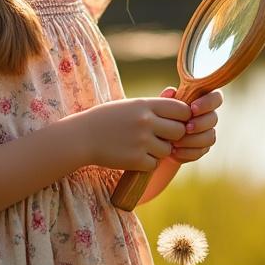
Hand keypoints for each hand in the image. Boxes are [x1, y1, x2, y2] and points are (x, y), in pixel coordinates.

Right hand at [75, 96, 192, 171]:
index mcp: (145, 104)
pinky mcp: (136, 160)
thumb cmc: (107, 119)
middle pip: (179, 131)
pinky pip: (154, 164)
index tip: (174, 122)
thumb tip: (178, 99)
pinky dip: (147, 163)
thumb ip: (154, 105)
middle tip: (159, 137)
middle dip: (173, 137)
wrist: (82, 137)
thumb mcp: (130, 105)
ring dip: (159, 151)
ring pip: (167, 150)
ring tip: (142, 146)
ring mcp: (141, 141)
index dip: (183, 118)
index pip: (182, 110)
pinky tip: (134, 156)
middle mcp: (146, 121)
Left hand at [158, 86, 222, 163]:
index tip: (193, 108)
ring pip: (210, 137)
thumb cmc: (159, 119)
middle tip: (186, 127)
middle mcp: (206, 117)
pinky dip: (187, 152)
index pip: (216, 97)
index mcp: (200, 102)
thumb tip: (172, 91)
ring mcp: (206, 134)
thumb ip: (166, 100)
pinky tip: (174, 151)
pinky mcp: (201, 149)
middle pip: (214, 118)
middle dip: (200, 123)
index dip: (208, 102)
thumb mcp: (159, 108)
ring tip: (175, 142)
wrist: (154, 142)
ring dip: (193, 140)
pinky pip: (201, 151)